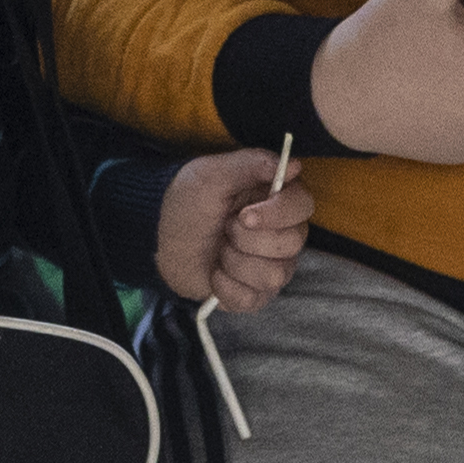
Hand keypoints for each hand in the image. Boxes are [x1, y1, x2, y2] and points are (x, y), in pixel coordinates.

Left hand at [156, 145, 315, 310]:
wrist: (160, 237)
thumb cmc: (188, 202)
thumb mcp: (211, 174)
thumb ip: (252, 164)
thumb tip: (294, 165)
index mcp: (276, 200)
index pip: (302, 205)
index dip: (277, 213)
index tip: (244, 215)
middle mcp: (282, 234)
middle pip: (292, 243)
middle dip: (247, 239)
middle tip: (224, 229)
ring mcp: (271, 266)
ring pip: (274, 275)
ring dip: (235, 262)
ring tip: (218, 251)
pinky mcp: (256, 294)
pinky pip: (253, 299)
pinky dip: (226, 286)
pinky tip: (214, 273)